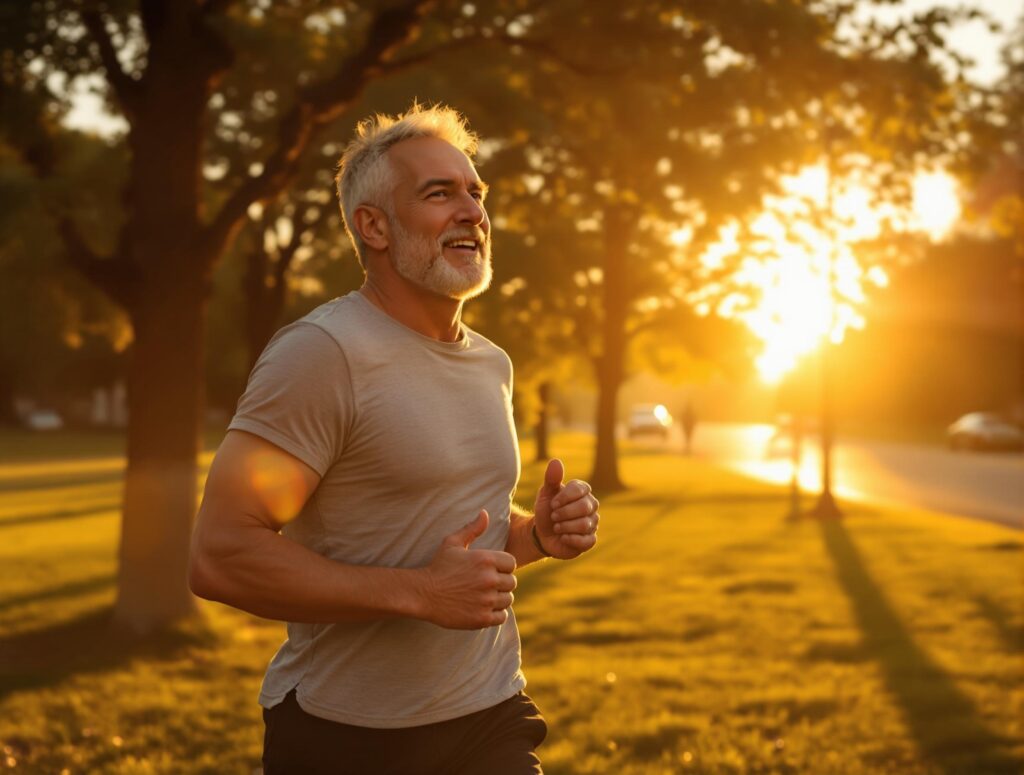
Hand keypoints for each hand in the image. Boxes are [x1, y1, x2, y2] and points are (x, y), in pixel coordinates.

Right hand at [419, 510, 517, 629]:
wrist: (422, 593)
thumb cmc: (438, 566)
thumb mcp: (452, 543)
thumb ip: (472, 528)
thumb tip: (485, 513)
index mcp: (486, 559)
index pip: (511, 563)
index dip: (502, 567)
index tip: (490, 571)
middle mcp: (489, 579)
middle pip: (511, 582)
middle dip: (501, 583)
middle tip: (485, 585)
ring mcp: (486, 599)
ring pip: (507, 599)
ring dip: (499, 598)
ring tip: (483, 596)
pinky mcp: (481, 617)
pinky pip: (501, 616)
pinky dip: (495, 614)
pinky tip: (483, 608)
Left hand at [532, 459, 599, 559]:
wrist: (543, 533)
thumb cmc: (547, 510)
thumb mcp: (545, 494)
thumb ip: (551, 479)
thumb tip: (555, 461)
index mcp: (582, 491)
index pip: (581, 489)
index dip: (565, 497)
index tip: (552, 504)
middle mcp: (591, 505)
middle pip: (584, 507)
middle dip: (564, 513)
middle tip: (553, 516)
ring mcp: (593, 523)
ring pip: (584, 524)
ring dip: (565, 527)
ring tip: (556, 527)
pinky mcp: (590, 540)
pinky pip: (587, 541)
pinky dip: (571, 539)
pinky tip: (563, 537)